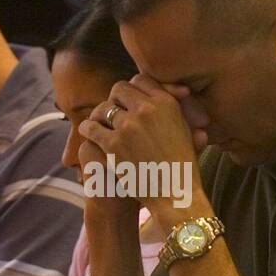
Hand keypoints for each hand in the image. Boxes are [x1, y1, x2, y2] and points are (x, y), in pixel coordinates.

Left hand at [77, 75, 203, 225]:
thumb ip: (176, 111)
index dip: (132, 89)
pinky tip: (88, 134)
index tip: (127, 99)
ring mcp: (128, 126)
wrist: (175, 194)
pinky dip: (88, 129)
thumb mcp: (187, 131)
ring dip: (99, 115)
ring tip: (97, 122)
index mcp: (166, 103)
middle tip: (112, 111)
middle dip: (114, 99)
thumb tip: (179, 93)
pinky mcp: (113, 144)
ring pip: (103, 108)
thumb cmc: (183, 167)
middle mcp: (147, 109)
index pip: (140, 80)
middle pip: (119, 89)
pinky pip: (91, 128)